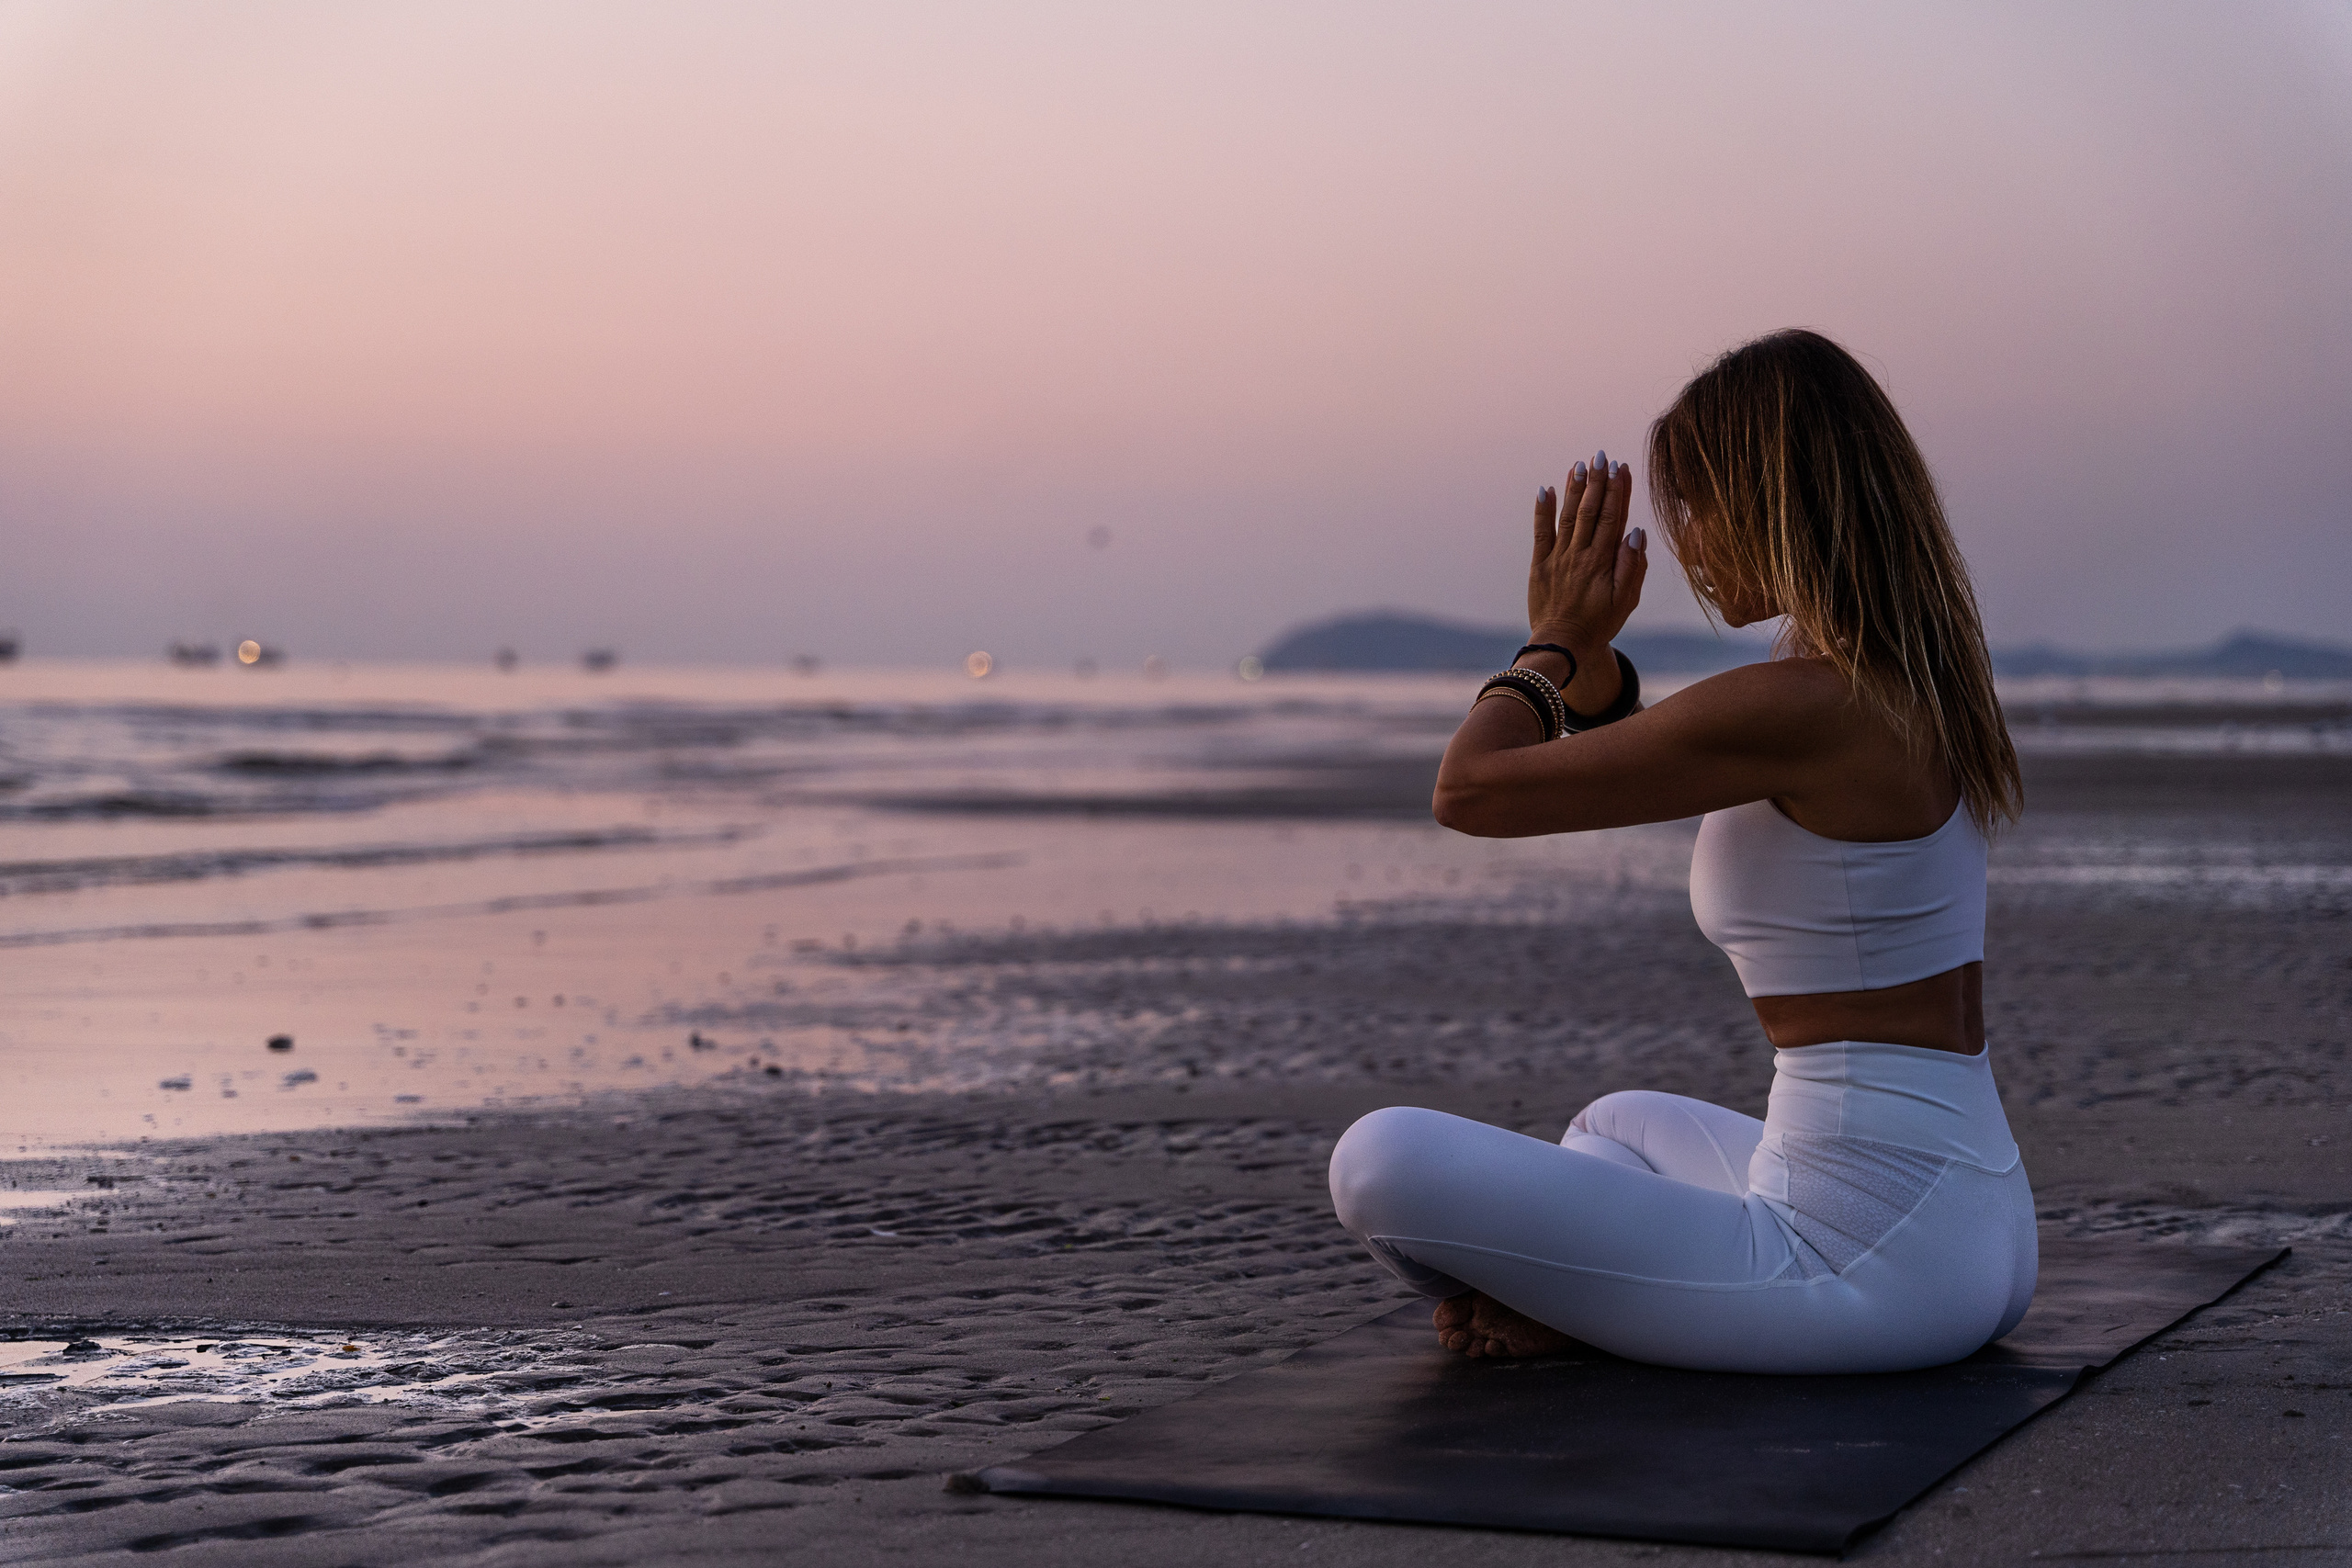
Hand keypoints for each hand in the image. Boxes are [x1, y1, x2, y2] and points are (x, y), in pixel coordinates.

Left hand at [1527, 451, 1645, 662]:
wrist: (1561, 645)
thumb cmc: (1599, 625)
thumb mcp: (1626, 601)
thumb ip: (1633, 566)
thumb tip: (1636, 532)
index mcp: (1603, 561)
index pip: (1612, 518)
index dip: (1617, 491)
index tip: (1620, 467)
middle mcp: (1580, 554)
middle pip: (1591, 511)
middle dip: (1597, 482)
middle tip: (1600, 456)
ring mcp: (1558, 558)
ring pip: (1567, 517)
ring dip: (1573, 489)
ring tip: (1578, 465)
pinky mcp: (1539, 566)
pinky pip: (1540, 533)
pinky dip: (1542, 511)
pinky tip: (1544, 489)